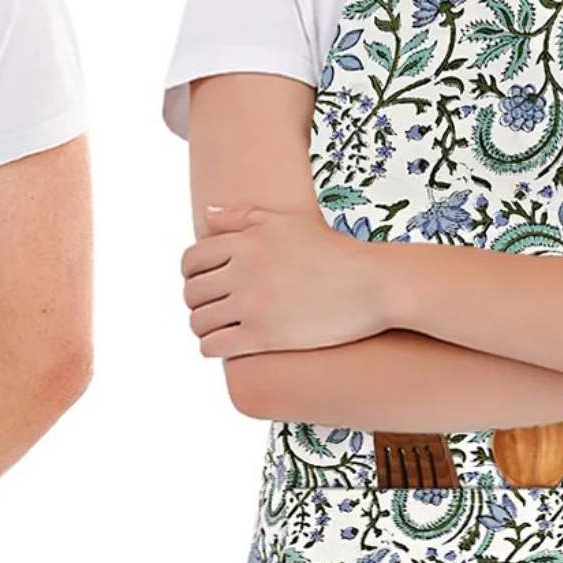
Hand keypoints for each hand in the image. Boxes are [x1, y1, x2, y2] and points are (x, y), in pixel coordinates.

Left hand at [183, 201, 388, 356]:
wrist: (372, 284)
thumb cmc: (333, 252)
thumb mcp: (287, 222)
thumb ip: (241, 216)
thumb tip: (206, 215)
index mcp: (246, 241)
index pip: (191, 260)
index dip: (191, 274)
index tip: (203, 283)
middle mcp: (243, 270)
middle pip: (192, 291)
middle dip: (198, 301)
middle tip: (212, 307)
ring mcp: (252, 304)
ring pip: (199, 321)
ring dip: (203, 326)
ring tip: (218, 328)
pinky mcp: (263, 336)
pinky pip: (214, 345)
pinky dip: (212, 347)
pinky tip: (226, 345)